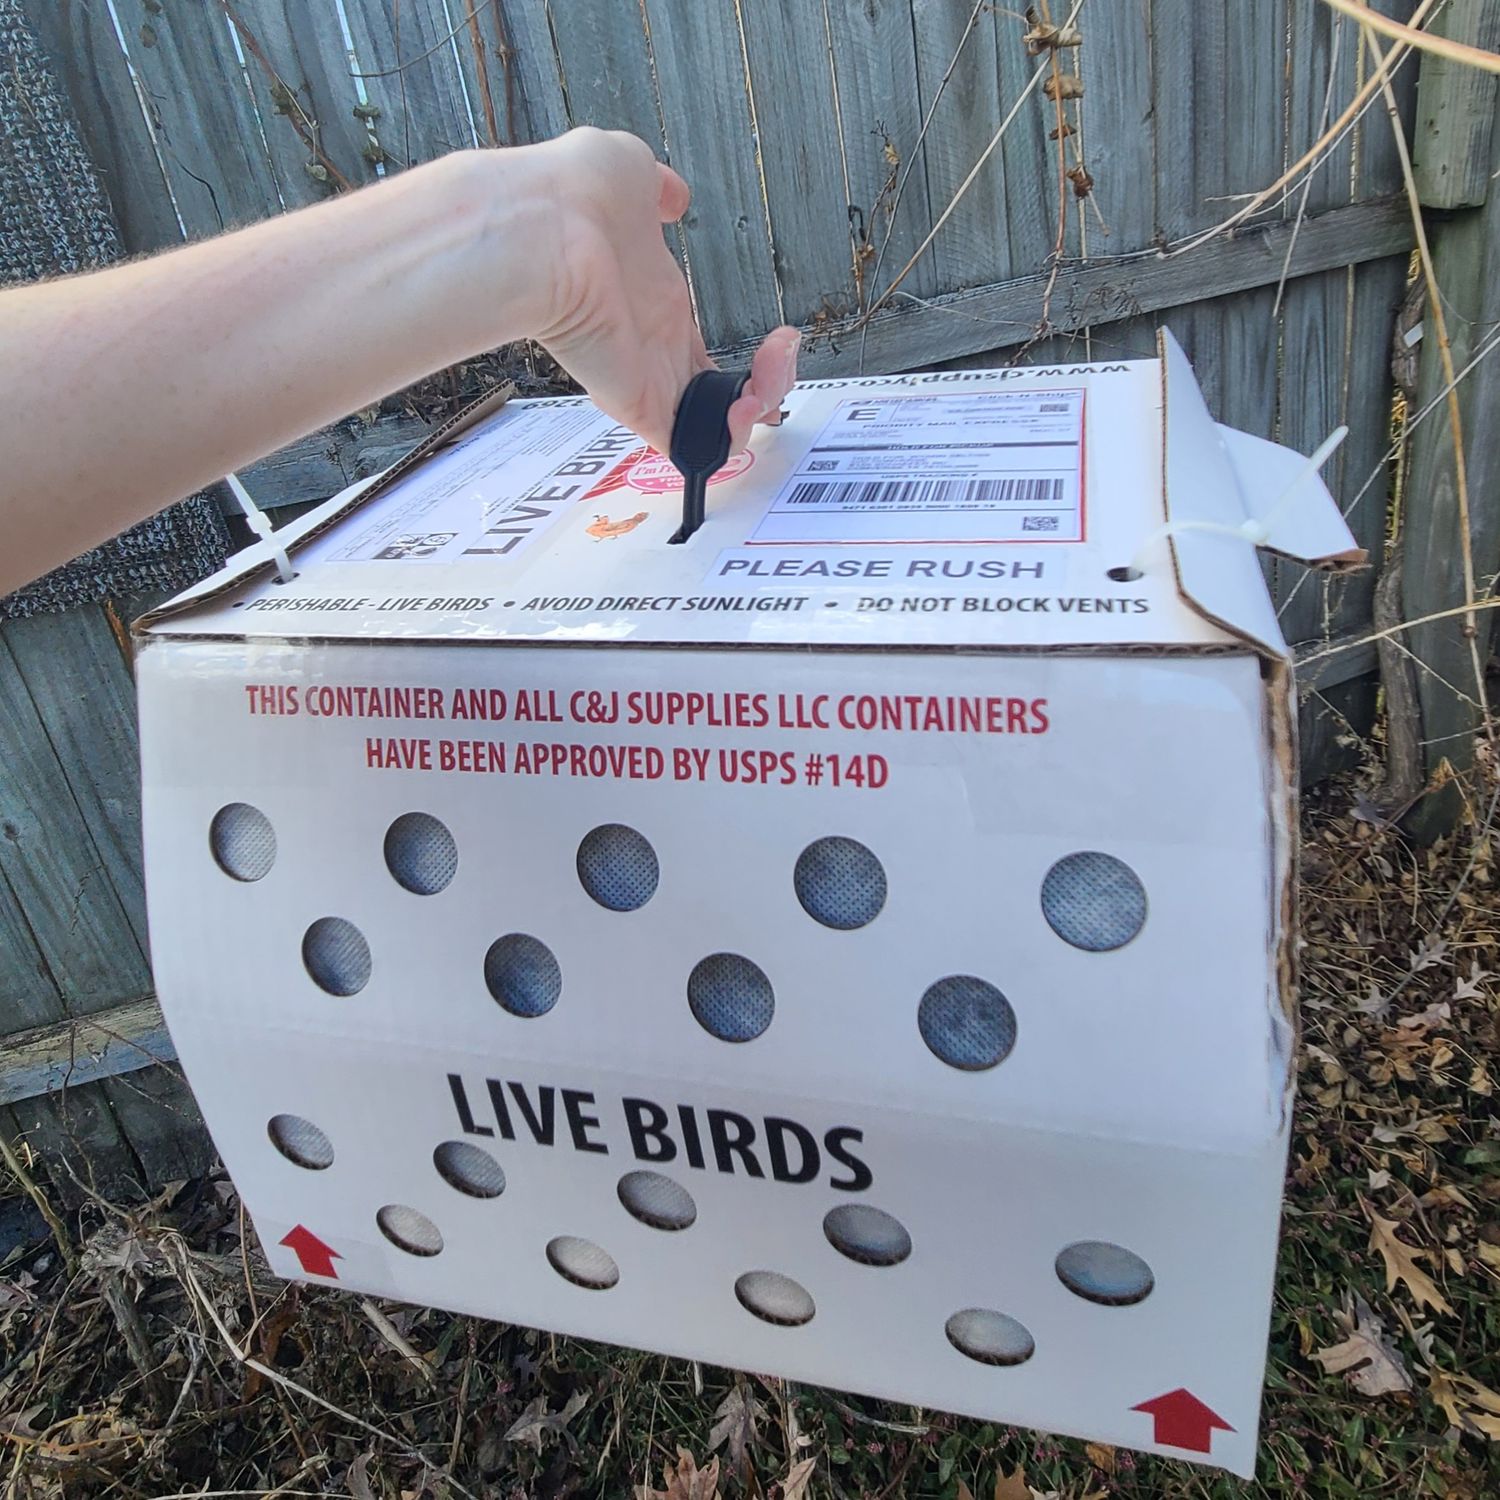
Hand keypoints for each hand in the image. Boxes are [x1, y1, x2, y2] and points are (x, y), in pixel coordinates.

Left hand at [523, 128, 798, 454]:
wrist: (546, 226)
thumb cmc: (575, 197)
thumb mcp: (628, 172)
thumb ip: (656, 190)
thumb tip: (671, 194)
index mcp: (654, 301)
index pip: (701, 349)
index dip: (748, 355)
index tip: (781, 335)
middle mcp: (653, 344)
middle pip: (720, 395)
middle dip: (769, 382)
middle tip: (781, 352)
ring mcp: (648, 379)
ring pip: (719, 425)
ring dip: (762, 403)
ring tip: (769, 374)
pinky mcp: (641, 406)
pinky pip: (695, 445)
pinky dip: (733, 435)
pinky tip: (748, 398)